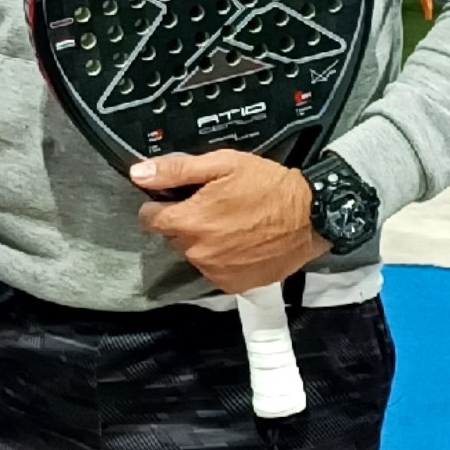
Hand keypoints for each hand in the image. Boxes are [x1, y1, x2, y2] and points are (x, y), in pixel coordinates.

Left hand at [131, 151, 327, 295]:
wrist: (311, 217)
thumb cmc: (267, 185)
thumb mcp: (223, 164)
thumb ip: (176, 170)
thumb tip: (138, 173)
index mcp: (190, 221)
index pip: (150, 219)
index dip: (159, 205)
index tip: (176, 199)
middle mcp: (197, 251)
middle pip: (173, 236)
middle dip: (185, 221)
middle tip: (213, 206)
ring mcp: (215, 272)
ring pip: (193, 253)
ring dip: (204, 240)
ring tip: (231, 224)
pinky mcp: (233, 285)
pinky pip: (213, 270)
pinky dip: (221, 258)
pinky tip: (241, 243)